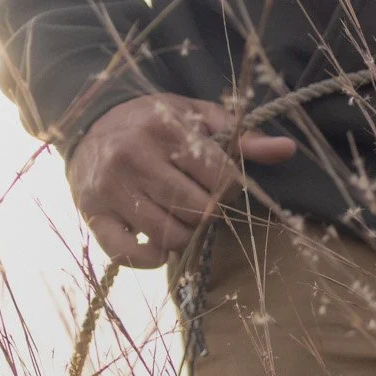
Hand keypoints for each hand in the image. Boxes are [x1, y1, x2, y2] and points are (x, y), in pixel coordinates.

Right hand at [66, 95, 296, 268]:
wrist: (88, 124)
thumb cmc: (154, 123)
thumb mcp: (197, 117)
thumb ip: (242, 137)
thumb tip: (287, 149)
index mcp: (164, 129)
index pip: (221, 178)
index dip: (229, 187)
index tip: (217, 181)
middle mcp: (133, 157)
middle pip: (199, 210)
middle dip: (208, 212)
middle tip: (198, 201)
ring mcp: (110, 188)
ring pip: (170, 234)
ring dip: (184, 235)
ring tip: (178, 216)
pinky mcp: (93, 214)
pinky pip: (127, 253)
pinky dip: (150, 258)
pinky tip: (157, 245)